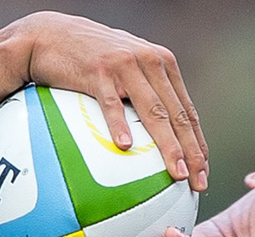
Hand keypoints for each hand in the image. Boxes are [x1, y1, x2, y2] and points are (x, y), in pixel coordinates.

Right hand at [9, 11, 207, 190]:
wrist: (51, 34)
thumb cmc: (88, 58)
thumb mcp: (125, 68)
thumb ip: (145, 91)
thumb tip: (157, 134)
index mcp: (162, 64)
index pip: (187, 111)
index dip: (198, 144)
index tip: (203, 172)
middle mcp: (150, 62)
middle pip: (177, 115)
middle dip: (192, 152)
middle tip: (198, 183)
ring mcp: (125, 65)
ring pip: (154, 112)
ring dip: (168, 146)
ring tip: (176, 172)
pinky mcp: (98, 70)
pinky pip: (111, 103)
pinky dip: (119, 125)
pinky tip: (125, 148)